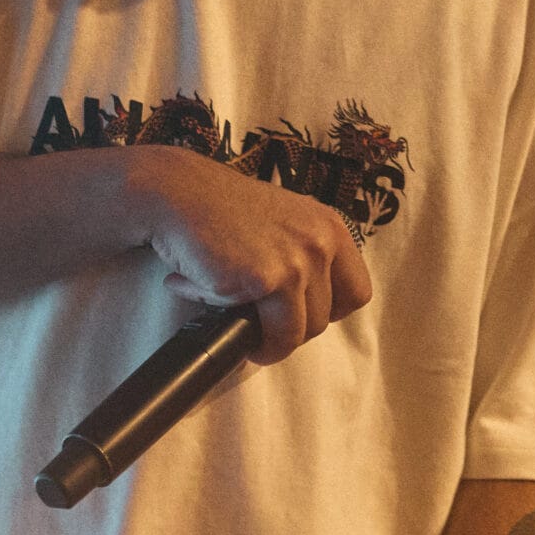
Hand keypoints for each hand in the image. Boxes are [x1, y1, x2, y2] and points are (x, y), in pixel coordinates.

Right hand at [129, 148, 371, 363]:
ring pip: (303, 331)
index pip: (356, 291)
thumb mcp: (282, 222)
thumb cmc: (221, 209)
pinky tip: (224, 317)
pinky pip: (277, 335)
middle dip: (292, 327)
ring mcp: (298, 260)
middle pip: (328, 317)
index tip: (298, 313)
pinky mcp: (268, 279)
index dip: (327, 309)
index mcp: (330, 226)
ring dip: (272, 339)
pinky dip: (252, 340)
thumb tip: (306, 306)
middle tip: (261, 321)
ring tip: (240, 322)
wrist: (178, 193)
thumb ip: (303, 254)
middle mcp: (321, 241)